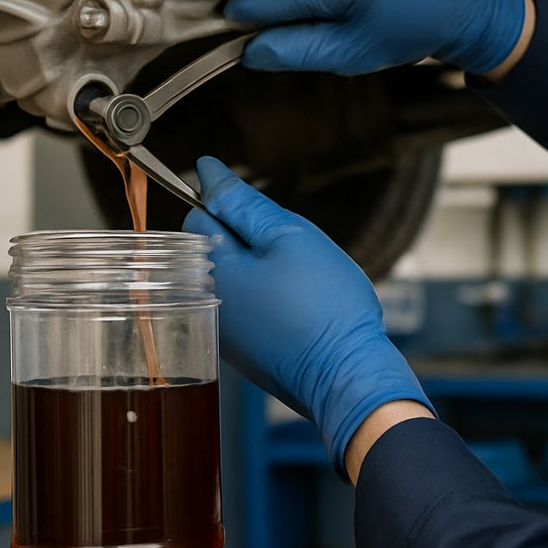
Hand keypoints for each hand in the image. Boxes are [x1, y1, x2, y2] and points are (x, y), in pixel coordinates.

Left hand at [183, 157, 431, 474]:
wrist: (349, 377)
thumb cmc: (325, 307)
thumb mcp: (290, 236)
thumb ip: (243, 203)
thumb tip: (208, 170)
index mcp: (211, 271)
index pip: (198, 215)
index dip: (234, 206)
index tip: (267, 218)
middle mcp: (207, 304)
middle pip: (216, 247)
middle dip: (251, 239)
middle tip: (293, 252)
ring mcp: (225, 333)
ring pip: (237, 277)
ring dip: (263, 269)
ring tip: (302, 282)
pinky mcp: (246, 353)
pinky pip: (251, 307)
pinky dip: (272, 298)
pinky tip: (302, 306)